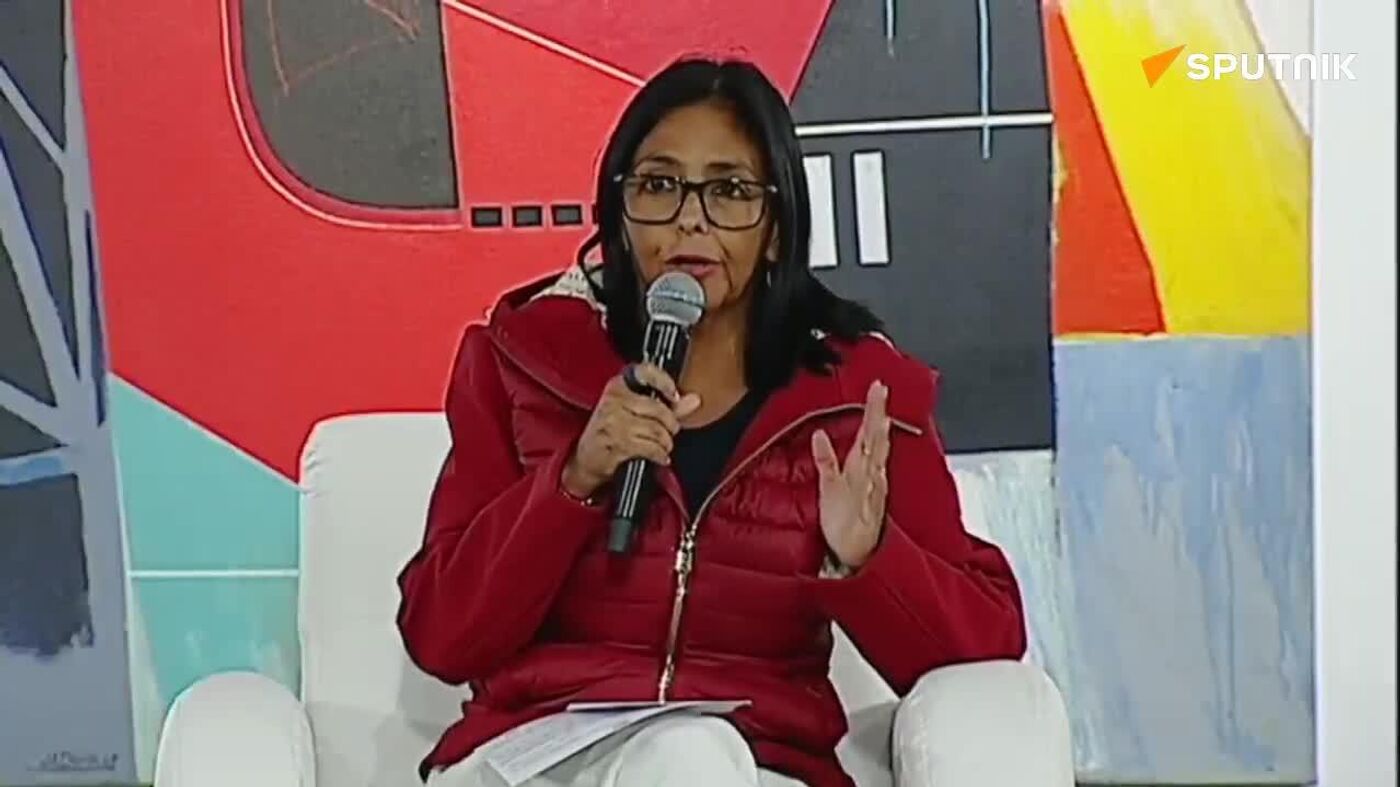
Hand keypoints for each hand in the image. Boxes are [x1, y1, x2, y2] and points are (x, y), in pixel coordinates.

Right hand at [561, 363, 700, 498]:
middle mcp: (613, 400)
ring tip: (664, 446)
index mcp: (618, 386)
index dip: (664, 382)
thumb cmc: (612, 432)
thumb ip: (668, 406)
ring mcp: (613, 422)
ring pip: (656, 429)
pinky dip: (660, 454)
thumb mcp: (635, 413)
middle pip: (657, 408)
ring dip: (666, 442)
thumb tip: (694, 399)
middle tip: (670, 431)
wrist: (586, 459)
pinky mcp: (616, 444)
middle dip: (670, 424)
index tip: (674, 396)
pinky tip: (660, 456)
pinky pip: (650, 447)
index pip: (645, 372)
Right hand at [811, 380, 890, 568]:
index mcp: (861, 467)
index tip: (878, 387)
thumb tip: (820, 435)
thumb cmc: (844, 525)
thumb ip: (826, 462)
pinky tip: (880, 447)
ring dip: (882, 428)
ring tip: (883, 412)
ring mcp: (878, 482)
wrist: (862, 553)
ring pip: (882, 447)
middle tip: (882, 391)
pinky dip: (881, 447)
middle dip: (880, 411)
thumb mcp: (828, 492)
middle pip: (878, 435)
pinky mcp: (878, 492)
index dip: (873, 408)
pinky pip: (881, 462)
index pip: (869, 430)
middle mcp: (874, 471)